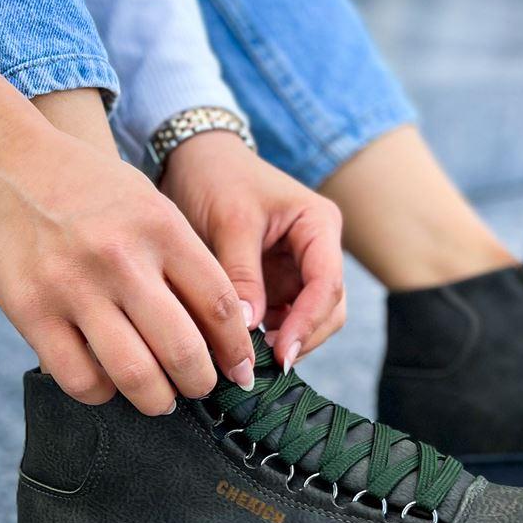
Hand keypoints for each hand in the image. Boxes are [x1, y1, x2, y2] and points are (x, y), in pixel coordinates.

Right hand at [0, 42, 255, 411]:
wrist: (4, 161)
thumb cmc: (85, 187)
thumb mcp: (148, 203)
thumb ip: (182, 258)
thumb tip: (221, 331)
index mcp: (160, 227)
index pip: (220, 304)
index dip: (236, 349)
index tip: (239, 369)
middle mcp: (121, 259)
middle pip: (183, 350)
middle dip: (201, 383)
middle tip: (199, 388)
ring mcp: (73, 288)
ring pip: (135, 376)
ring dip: (157, 400)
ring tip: (159, 397)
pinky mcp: (31, 312)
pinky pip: (79, 379)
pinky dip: (102, 393)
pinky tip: (107, 382)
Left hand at [160, 132, 345, 368]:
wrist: (194, 160)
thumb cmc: (217, 177)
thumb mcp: (230, 222)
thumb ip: (241, 275)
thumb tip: (248, 329)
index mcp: (318, 225)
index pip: (327, 283)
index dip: (308, 323)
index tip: (282, 354)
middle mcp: (317, 249)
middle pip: (328, 308)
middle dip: (301, 337)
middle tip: (262, 362)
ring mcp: (297, 269)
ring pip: (308, 319)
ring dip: (284, 340)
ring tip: (248, 356)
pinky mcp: (276, 283)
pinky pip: (281, 318)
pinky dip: (266, 335)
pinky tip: (241, 346)